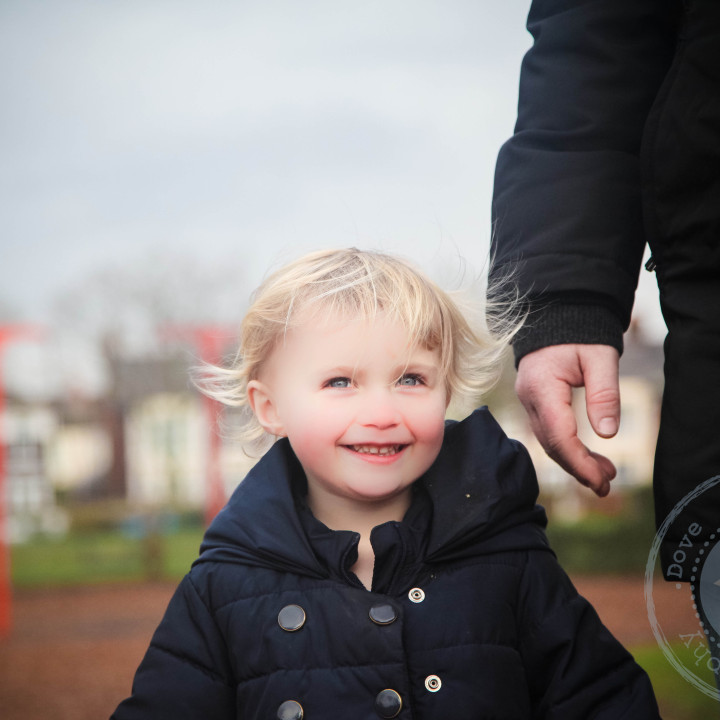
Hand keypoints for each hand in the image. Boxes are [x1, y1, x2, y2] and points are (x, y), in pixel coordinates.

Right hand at [515, 344, 619, 496]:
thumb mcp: (600, 358)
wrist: (557, 312)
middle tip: (608, 484)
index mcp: (542, 387)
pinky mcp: (533, 401)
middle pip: (550, 444)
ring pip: (547, 441)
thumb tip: (607, 434)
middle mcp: (528, 398)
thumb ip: (604, 394)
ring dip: (573, 461)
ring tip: (604, 474)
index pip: (559, 436)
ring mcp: (527, 400)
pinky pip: (547, 431)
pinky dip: (566, 447)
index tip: (602, 480)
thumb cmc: (579, 332)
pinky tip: (586, 456)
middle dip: (578, 468)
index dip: (580, 463)